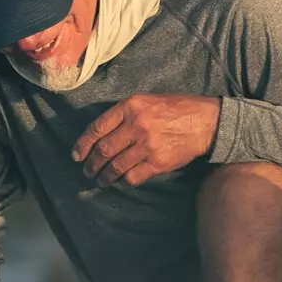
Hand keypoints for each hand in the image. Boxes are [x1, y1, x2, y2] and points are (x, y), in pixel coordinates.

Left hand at [71, 93, 220, 187]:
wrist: (205, 122)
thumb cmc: (175, 109)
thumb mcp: (146, 101)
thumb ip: (124, 113)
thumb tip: (101, 132)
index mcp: (130, 107)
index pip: (97, 128)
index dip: (82, 144)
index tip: (76, 155)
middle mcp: (136, 125)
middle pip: (103, 150)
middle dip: (91, 165)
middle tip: (87, 171)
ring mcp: (147, 145)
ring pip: (116, 166)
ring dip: (104, 177)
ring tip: (101, 181)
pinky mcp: (158, 162)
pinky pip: (133, 176)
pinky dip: (125, 180)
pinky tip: (122, 180)